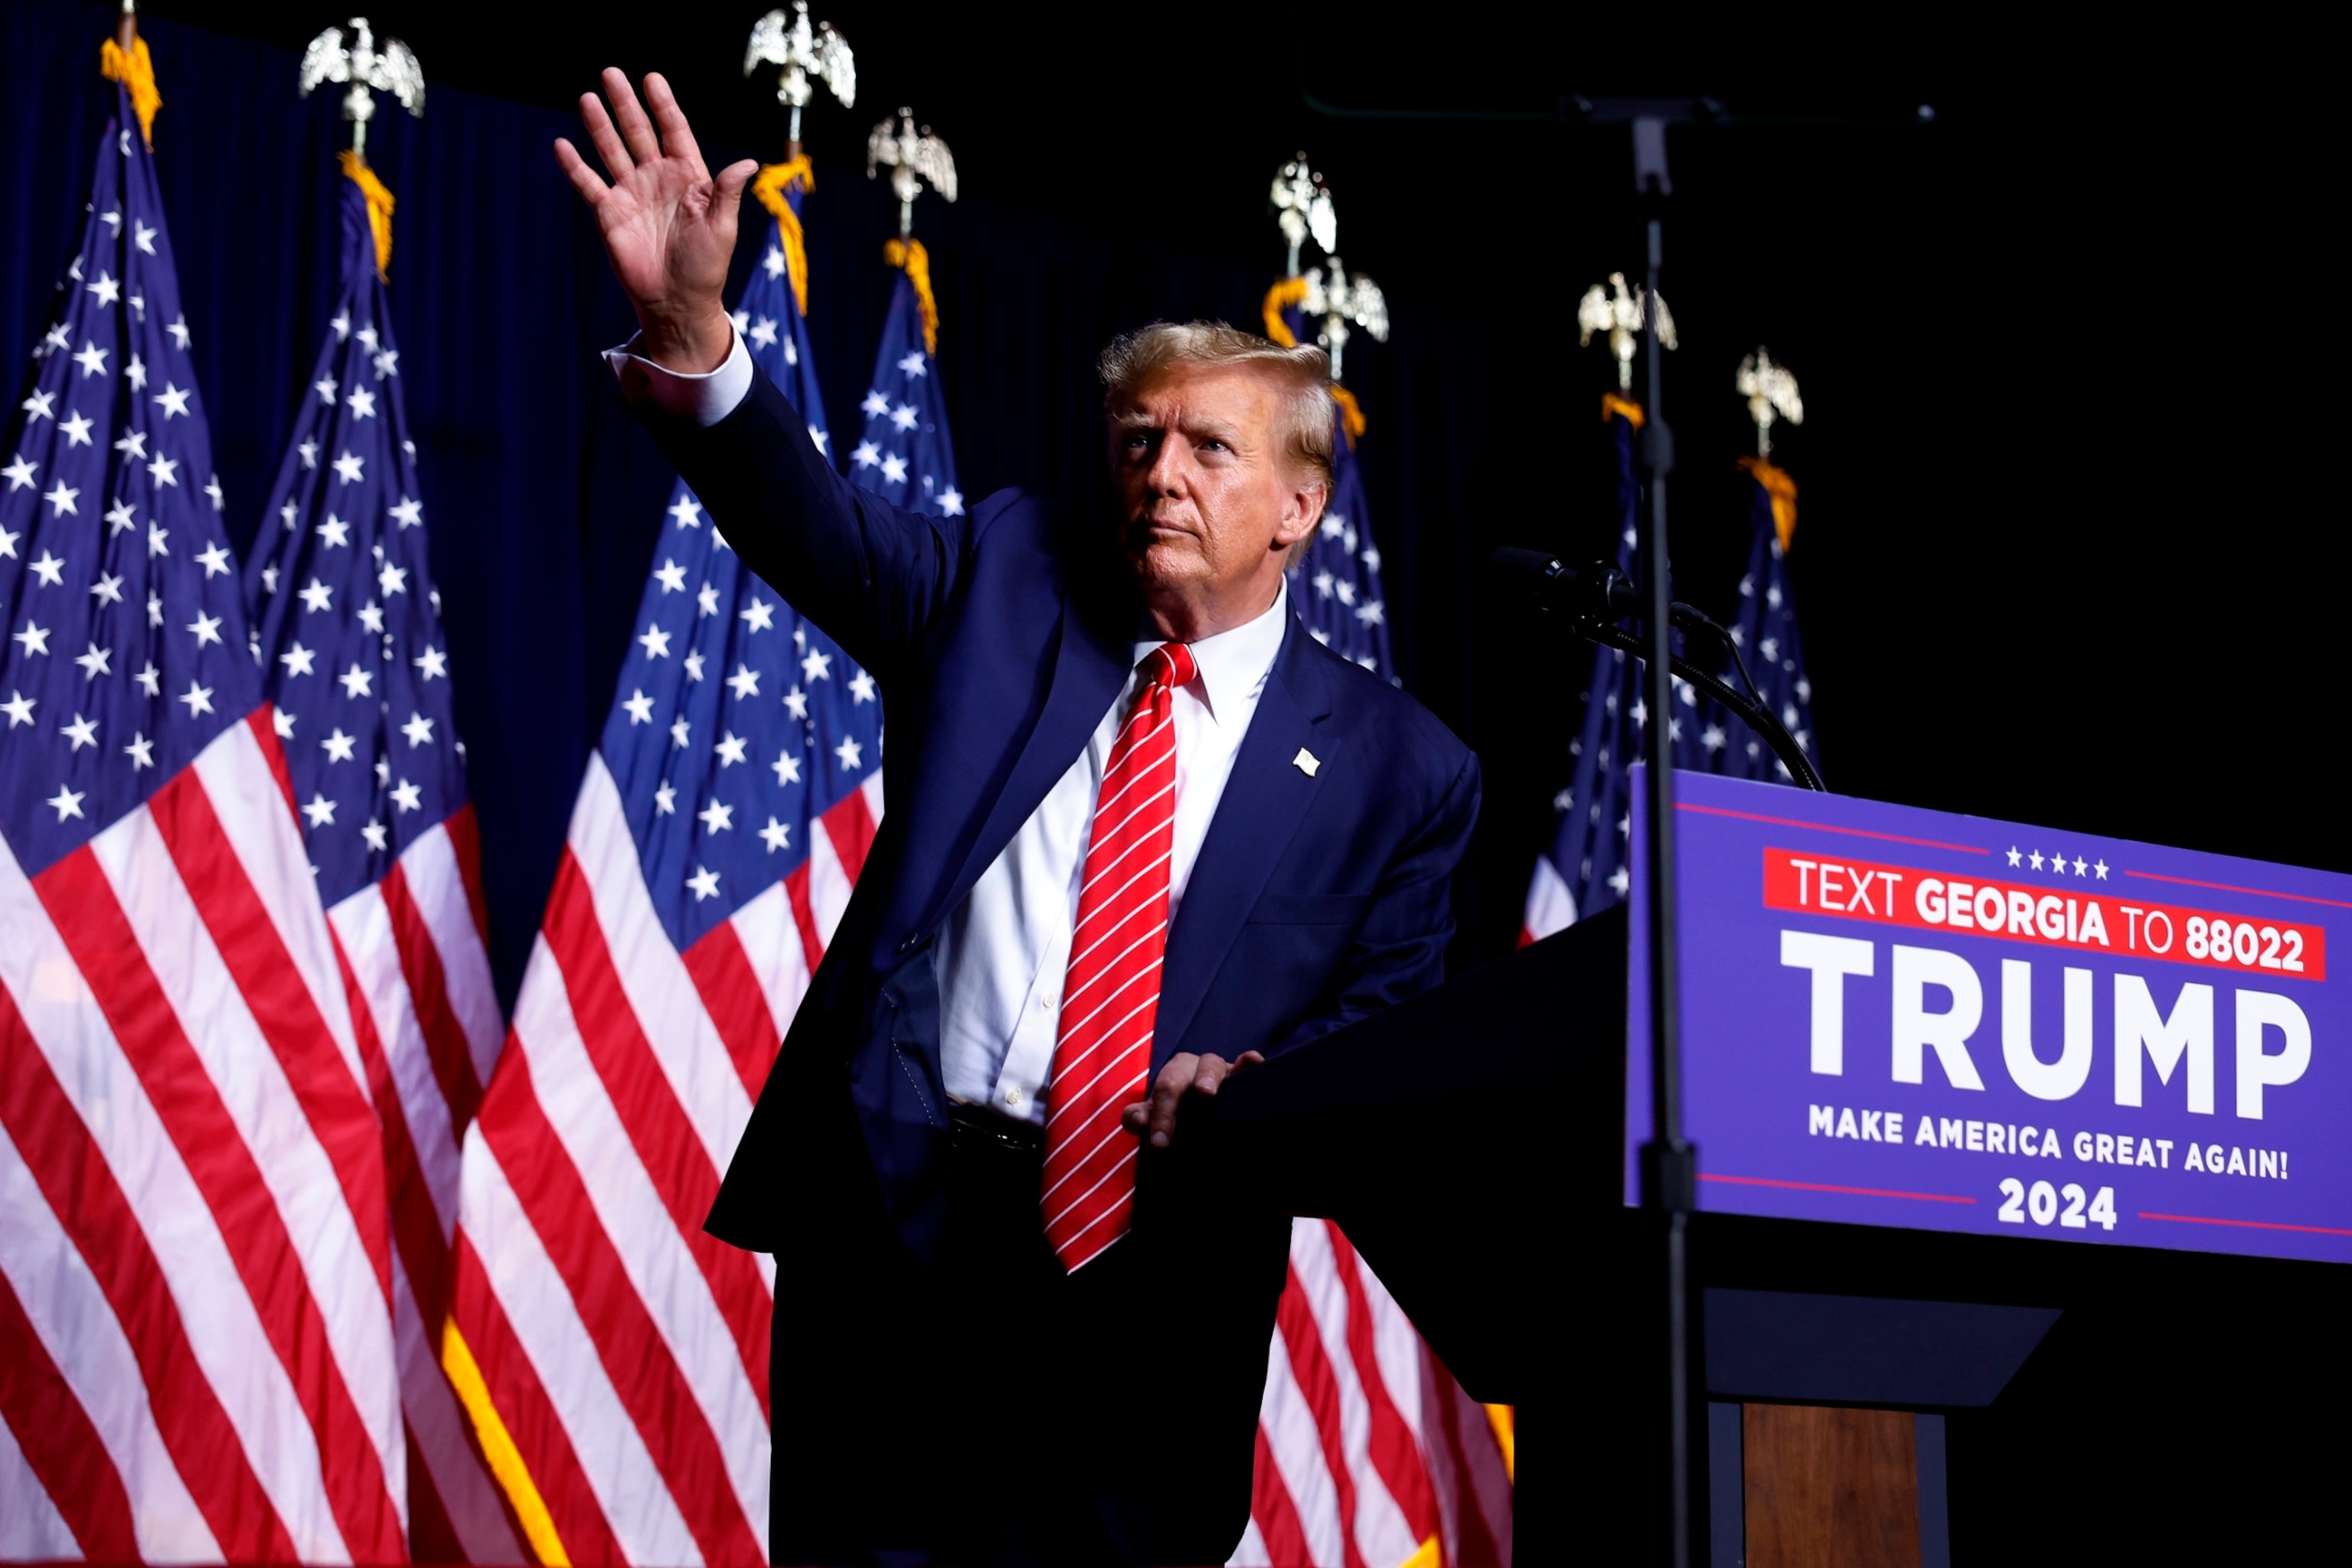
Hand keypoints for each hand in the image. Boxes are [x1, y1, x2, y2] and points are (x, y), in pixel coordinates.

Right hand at [555, 69, 753, 373]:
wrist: (677, 301)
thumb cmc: (706, 266)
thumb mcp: (722, 228)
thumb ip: (728, 193)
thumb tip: (748, 163)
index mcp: (688, 177)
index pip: (674, 131)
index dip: (663, 105)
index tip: (651, 78)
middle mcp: (657, 178)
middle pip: (639, 131)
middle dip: (625, 104)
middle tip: (610, 72)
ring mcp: (632, 193)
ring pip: (612, 150)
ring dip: (599, 125)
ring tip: (587, 97)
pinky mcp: (610, 213)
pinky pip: (589, 183)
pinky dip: (576, 166)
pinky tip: (563, 145)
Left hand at [1121, 1050, 1262, 1149]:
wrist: (1214, 1119)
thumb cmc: (1183, 1115)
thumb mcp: (1158, 1117)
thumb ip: (1139, 1118)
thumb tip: (1136, 1119)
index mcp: (1173, 1074)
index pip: (1161, 1090)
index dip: (1160, 1115)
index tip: (1160, 1143)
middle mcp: (1195, 1068)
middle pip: (1178, 1075)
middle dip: (1172, 1103)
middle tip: (1169, 1133)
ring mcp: (1221, 1071)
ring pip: (1211, 1063)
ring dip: (1207, 1076)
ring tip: (1206, 1093)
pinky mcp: (1244, 1077)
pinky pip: (1247, 1064)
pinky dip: (1249, 1061)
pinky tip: (1254, 1061)